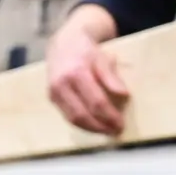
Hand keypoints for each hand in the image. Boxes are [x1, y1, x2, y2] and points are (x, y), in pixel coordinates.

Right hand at [46, 21, 128, 135]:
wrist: (63, 44)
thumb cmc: (86, 51)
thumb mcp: (102, 58)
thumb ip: (111, 76)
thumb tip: (124, 95)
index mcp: (76, 73)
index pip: (95, 101)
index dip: (109, 116)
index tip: (121, 124)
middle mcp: (61, 84)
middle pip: (82, 114)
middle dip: (100, 126)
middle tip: (115, 131)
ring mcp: (54, 92)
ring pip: (73, 119)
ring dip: (91, 129)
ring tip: (106, 131)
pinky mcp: (51, 98)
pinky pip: (67, 116)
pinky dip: (82, 124)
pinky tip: (94, 125)